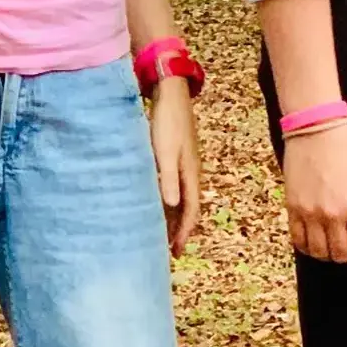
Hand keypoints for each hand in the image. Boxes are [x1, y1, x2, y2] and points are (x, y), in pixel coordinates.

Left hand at [148, 78, 202, 254]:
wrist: (170, 93)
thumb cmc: (167, 122)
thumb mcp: (165, 152)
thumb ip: (167, 178)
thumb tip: (170, 206)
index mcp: (190, 174)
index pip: (191, 211)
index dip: (183, 232)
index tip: (175, 252)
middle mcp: (190, 172)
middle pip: (187, 208)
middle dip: (179, 230)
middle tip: (169, 250)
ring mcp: (184, 164)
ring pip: (180, 198)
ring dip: (172, 217)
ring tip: (161, 234)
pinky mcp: (174, 156)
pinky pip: (173, 186)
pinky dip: (167, 200)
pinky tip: (155, 203)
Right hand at [282, 124, 346, 263]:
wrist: (316, 131)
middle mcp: (334, 214)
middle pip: (341, 254)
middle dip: (346, 252)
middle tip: (345, 240)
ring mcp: (311, 213)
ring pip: (318, 252)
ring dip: (326, 252)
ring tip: (328, 241)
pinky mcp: (293, 208)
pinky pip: (298, 240)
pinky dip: (306, 245)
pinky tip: (312, 238)